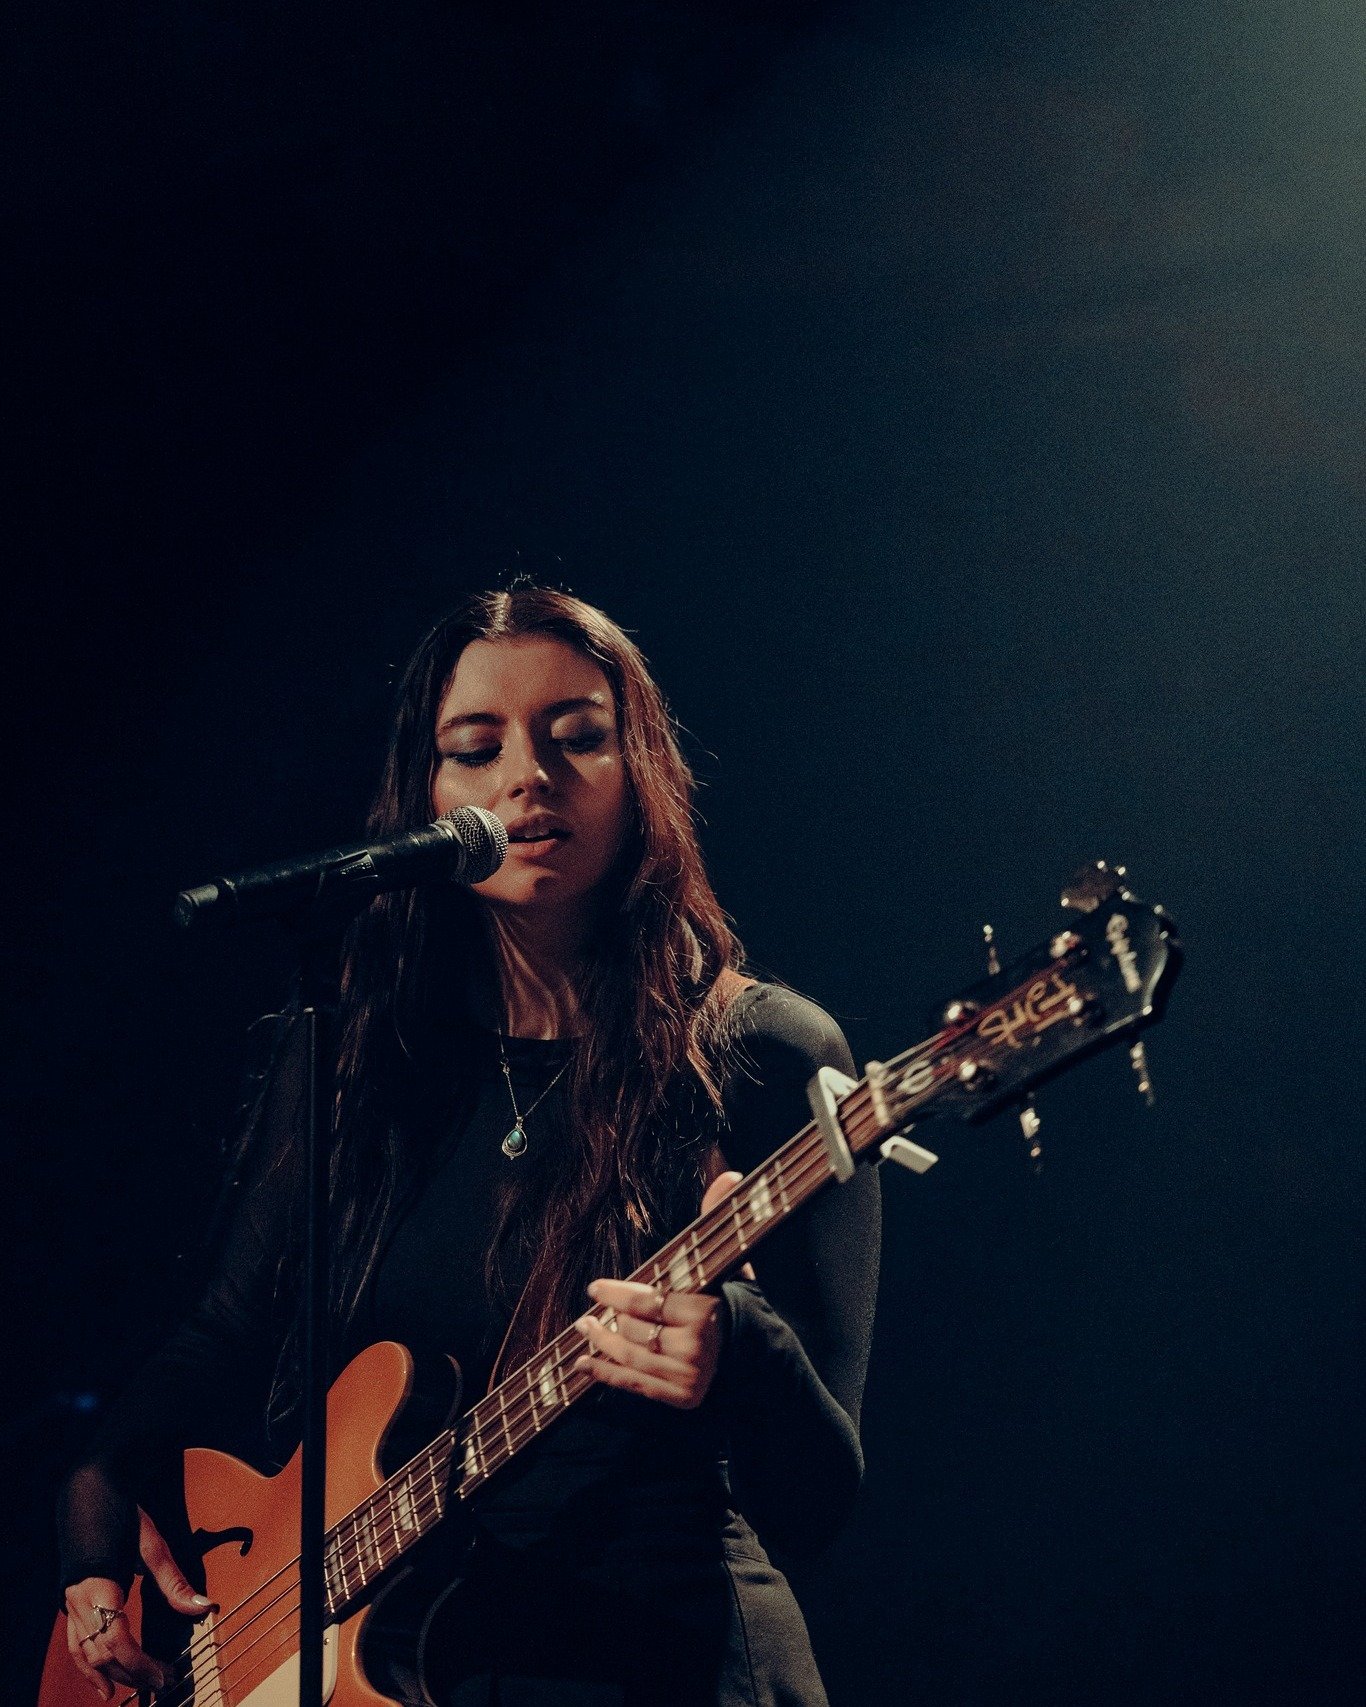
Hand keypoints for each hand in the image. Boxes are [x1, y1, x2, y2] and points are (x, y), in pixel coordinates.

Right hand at [65, 1509, 211, 1699]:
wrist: (90, 1486)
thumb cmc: (121, 1512)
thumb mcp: (152, 1546)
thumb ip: (175, 1582)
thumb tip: (204, 1607)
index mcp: (98, 1587)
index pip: (116, 1641)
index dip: (139, 1663)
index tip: (162, 1674)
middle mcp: (78, 1599)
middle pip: (100, 1652)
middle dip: (128, 1672)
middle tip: (157, 1683)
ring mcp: (69, 1600)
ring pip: (82, 1651)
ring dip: (104, 1674)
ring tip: (122, 1694)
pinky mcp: (69, 1598)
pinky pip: (73, 1641)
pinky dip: (86, 1662)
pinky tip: (98, 1674)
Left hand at [573, 1169, 749, 1410]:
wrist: (754, 1357)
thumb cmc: (732, 1300)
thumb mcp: (728, 1262)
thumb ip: (719, 1219)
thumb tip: (730, 1174)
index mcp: (707, 1311)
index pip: (652, 1303)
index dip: (620, 1296)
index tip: (595, 1288)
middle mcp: (698, 1347)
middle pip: (638, 1332)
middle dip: (609, 1323)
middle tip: (586, 1314)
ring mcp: (689, 1376)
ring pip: (633, 1358)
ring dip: (602, 1345)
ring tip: (584, 1329)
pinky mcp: (681, 1398)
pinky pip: (635, 1385)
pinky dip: (606, 1374)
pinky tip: (584, 1364)